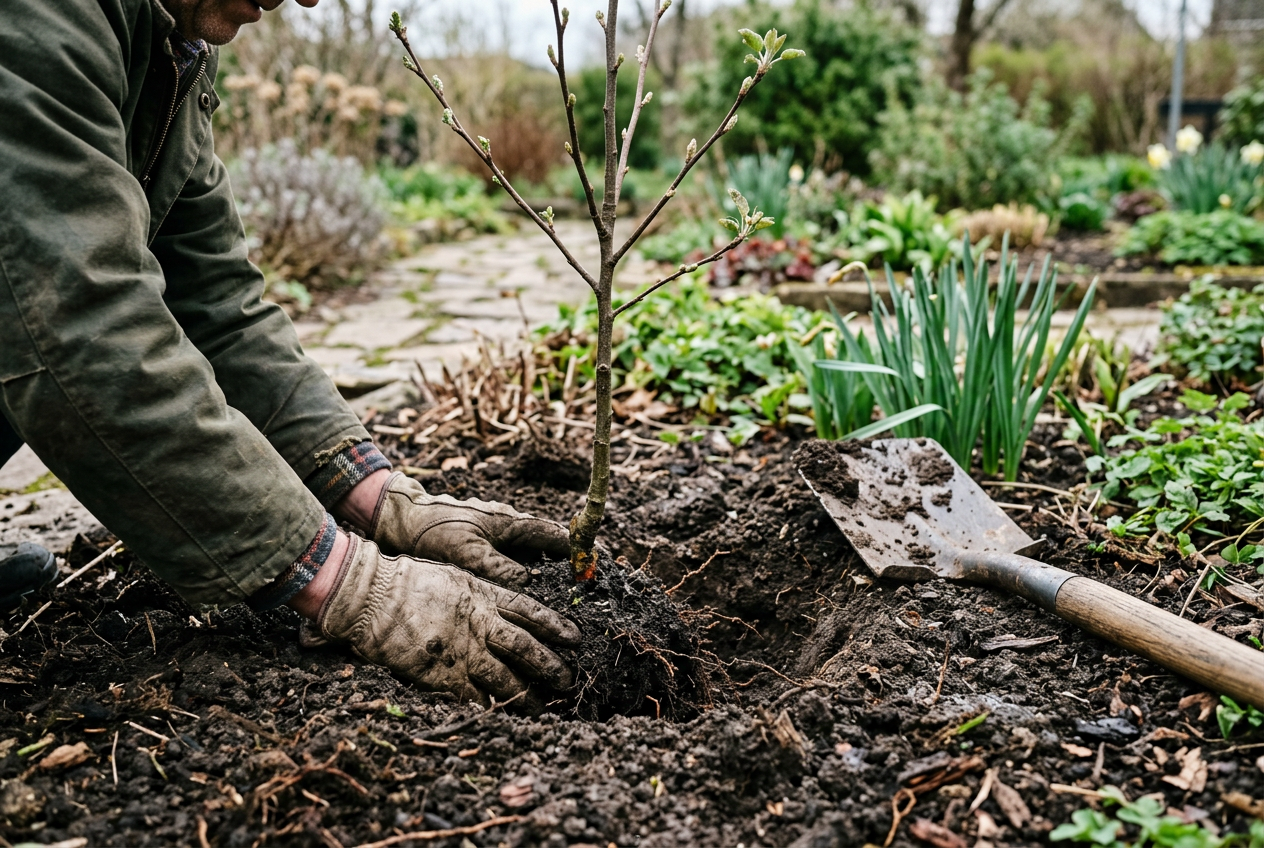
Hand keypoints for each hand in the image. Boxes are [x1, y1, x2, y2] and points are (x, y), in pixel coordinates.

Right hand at [314, 536, 579, 702]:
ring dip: (526, 695)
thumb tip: (501, 608)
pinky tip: (502, 716)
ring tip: (541, 708)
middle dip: (549, 665)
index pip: (530, 611)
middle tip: (566, 680)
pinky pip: (473, 696)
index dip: (554, 625)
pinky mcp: (443, 673)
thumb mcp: (455, 576)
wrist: (374, 596)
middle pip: (525, 647)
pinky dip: (490, 707)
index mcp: (484, 595)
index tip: (575, 637)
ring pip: (505, 677)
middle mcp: (480, 623)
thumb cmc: (409, 581)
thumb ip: (481, 593)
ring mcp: (463, 650)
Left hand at [369, 472, 568, 586]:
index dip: (577, 549)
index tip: (595, 565)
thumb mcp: (468, 553)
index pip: (555, 535)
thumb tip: (530, 583)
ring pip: (530, 555)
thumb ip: (500, 568)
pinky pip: (512, 560)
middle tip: (581, 590)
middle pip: (547, 546)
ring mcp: (496, 535)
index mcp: (511, 523)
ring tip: (558, 600)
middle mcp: (508, 527)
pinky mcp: (483, 545)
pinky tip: (522, 596)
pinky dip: (523, 574)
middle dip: (565, 565)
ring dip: (544, 572)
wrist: (402, 519)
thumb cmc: (434, 531)